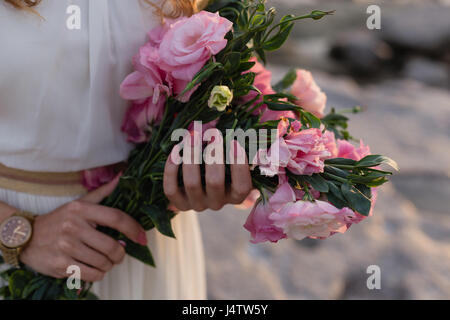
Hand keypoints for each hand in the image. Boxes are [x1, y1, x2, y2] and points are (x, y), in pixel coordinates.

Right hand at [20, 174, 146, 281]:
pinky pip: (91, 275)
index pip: (116, 218)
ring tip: (105, 261)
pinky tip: (95, 269)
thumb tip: (122, 176)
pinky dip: (99, 274)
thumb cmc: (58, 220)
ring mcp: (66, 247)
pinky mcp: (60, 265)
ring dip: (109, 265)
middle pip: (112, 246)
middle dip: (120, 254)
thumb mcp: (78, 204)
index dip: (133, 229)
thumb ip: (102, 192)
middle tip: (119, 254)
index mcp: (80, 210)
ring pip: (103, 263)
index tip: (142, 238)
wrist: (24, 237)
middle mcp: (73, 227)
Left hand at [163, 139, 252, 211]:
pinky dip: (171, 169)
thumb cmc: (221, 164)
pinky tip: (175, 150)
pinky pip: (171, 189)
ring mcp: (197, 204)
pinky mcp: (179, 202)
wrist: (198, 179)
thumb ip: (236, 148)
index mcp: (235, 195)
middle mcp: (217, 203)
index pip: (241, 187)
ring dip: (192, 157)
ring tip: (193, 136)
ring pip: (192, 183)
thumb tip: (240, 131)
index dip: (239, 166)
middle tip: (213, 133)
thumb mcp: (232, 159)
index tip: (234, 142)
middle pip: (215, 183)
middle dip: (214, 155)